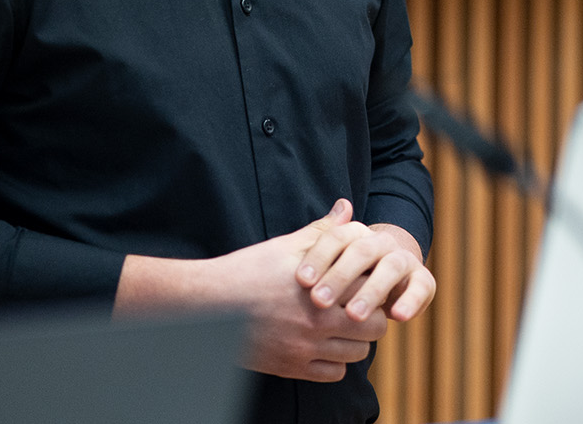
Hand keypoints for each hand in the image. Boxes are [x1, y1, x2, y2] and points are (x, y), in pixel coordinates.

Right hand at [205, 201, 392, 381]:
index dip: (374, 284)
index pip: (372, 291)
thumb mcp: (286, 246)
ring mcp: (305, 350)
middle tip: (361, 305)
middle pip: (374, 328)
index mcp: (322, 290)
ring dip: (356, 340)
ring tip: (344, 325)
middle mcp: (317, 324)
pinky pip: (334, 374)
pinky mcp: (291, 368)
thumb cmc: (248, 271)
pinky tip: (325, 344)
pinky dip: (336, 362)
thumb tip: (347, 208)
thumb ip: (323, 230)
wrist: (208, 306)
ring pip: (357, 354)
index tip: (367, 280)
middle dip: (373, 315)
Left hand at [293, 201, 436, 324]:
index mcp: (356, 234)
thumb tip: (324, 212)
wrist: (391, 274)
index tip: (300, 281)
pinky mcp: (422, 281)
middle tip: (320, 301)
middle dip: (340, 276)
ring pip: (390, 269)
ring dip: (372, 291)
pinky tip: (397, 317)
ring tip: (353, 316)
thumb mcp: (325, 259)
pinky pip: (420, 288)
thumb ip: (316, 240)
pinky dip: (412, 301)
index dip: (319, 257)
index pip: (337, 237)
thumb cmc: (346, 272)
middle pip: (362, 251)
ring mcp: (404, 260)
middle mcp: (382, 242)